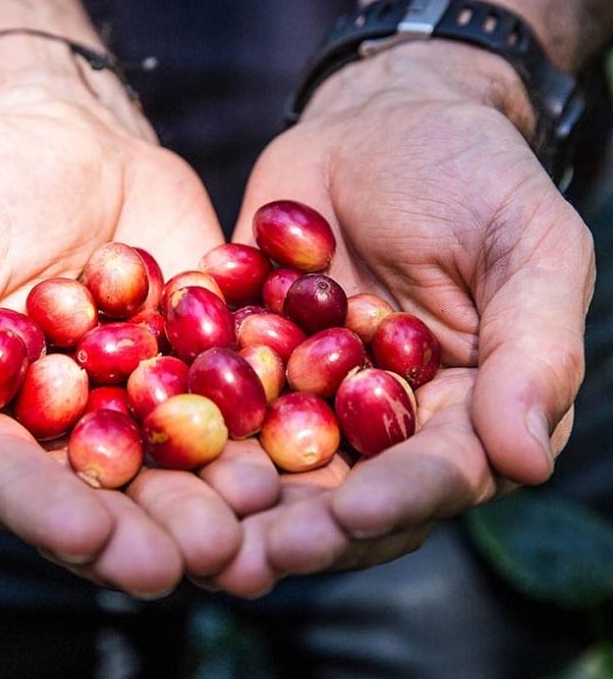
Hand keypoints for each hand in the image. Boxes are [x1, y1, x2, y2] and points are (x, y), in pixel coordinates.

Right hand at [0, 76, 278, 596]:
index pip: (19, 485)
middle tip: (206, 555)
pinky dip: (268, 411)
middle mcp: (77, 426)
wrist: (63, 137)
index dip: (52, 516)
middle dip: (159, 523)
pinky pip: (237, 388)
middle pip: (115, 490)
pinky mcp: (204, 356)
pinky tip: (303, 433)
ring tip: (261, 505)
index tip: (93, 539)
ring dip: (225, 487)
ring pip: (187, 454)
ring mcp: (147, 394)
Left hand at [204, 40, 591, 593]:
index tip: (349, 519)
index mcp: (461, 411)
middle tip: (247, 558)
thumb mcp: (530, 247)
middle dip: (299, 527)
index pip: (435, 474)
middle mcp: (381, 420)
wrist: (382, 120)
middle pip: (344, 492)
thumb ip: (537, 348)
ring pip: (272, 460)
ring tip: (190, 531)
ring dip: (232, 499)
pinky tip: (142, 444)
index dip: (395, 502)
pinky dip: (184, 421)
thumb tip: (525, 457)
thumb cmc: (474, 175)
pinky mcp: (247, 357)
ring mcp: (307, 392)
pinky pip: (215, 395)